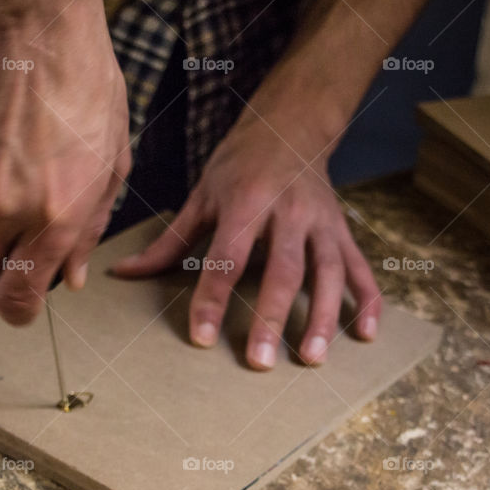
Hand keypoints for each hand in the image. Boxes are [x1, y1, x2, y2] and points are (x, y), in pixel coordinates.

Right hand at [0, 0, 129, 324]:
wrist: (37, 31)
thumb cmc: (89, 94)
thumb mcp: (110, 166)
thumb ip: (89, 231)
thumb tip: (70, 278)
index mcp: (55, 218)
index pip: (20, 296)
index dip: (19, 313)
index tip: (22, 312)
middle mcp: (5, 208)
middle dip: (1, 269)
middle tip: (22, 241)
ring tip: (27, 155)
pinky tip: (6, 135)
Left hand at [112, 104, 380, 369]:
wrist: (291, 126)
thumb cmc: (239, 163)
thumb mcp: (202, 195)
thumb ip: (169, 242)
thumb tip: (123, 273)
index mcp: (246, 202)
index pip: (226, 258)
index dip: (212, 299)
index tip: (203, 338)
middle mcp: (288, 212)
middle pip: (283, 270)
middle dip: (271, 318)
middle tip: (260, 363)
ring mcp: (321, 222)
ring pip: (326, 273)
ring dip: (322, 318)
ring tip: (311, 359)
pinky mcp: (343, 230)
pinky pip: (359, 268)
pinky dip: (366, 301)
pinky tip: (365, 335)